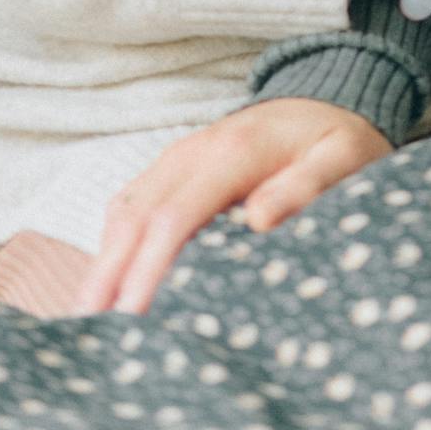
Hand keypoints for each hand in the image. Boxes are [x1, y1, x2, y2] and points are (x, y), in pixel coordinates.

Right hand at [72, 99, 390, 316]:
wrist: (327, 98)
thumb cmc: (337, 138)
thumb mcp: (342, 158)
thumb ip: (306, 185)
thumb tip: (260, 220)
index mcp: (234, 151)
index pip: (174, 215)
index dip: (148, 268)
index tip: (133, 317)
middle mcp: (193, 151)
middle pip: (134, 216)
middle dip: (107, 274)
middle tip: (88, 332)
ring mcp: (177, 158)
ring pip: (124, 212)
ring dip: (104, 263)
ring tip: (92, 323)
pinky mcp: (173, 170)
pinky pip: (131, 207)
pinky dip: (114, 247)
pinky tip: (112, 286)